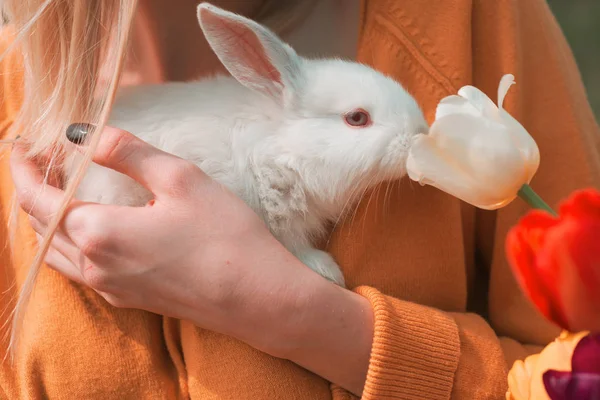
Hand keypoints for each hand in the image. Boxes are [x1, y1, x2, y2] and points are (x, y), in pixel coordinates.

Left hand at [10, 126, 373, 395]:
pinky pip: (79, 268)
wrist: (256, 298)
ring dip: (48, 218)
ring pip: (56, 250)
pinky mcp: (130, 298)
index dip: (23, 168)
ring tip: (58, 191)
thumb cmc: (224, 235)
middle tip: (40, 161)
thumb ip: (126, 152)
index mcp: (98, 232)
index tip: (19, 145)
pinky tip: (87, 227)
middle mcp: (94, 265)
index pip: (37, 197)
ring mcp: (110, 287)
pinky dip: (68, 241)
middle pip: (41, 225)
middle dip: (33, 190)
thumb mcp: (179, 179)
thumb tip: (84, 134)